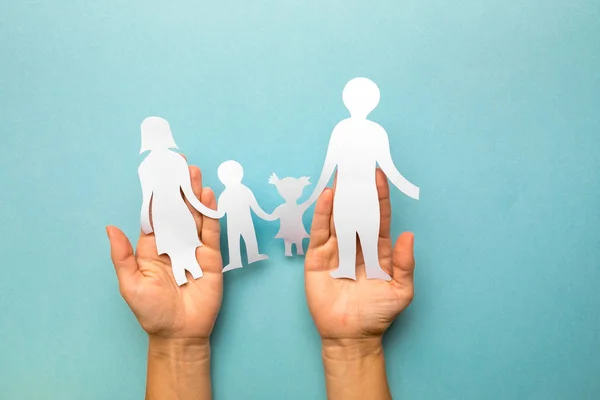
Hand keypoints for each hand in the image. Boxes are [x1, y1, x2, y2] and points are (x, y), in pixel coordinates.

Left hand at [106, 165, 222, 340]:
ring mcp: (194, 248)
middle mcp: (174, 242)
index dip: (156, 194)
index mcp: (152, 246)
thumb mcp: (130, 283)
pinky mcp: (211, 257)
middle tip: (180, 163)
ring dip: (194, 194)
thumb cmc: (151, 311)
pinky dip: (210, 213)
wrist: (179, 333)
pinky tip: (207, 196)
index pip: (154, 214)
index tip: (157, 172)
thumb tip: (110, 227)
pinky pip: (211, 231)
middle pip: (177, 209)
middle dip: (178, 187)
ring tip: (195, 173)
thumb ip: (122, 255)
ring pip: (195, 215)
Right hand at [304, 169, 415, 343]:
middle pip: (357, 210)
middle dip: (358, 188)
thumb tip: (409, 235)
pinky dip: (322, 213)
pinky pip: (320, 231)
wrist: (350, 335)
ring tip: (342, 172)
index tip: (379, 174)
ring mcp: (336, 249)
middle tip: (358, 163)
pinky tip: (327, 196)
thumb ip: (405, 264)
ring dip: (340, 194)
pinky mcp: (317, 258)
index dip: (379, 196)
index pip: (379, 216)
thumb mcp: (400, 291)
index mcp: (378, 249)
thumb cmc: (377, 314)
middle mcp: (357, 244)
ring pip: (338, 216)